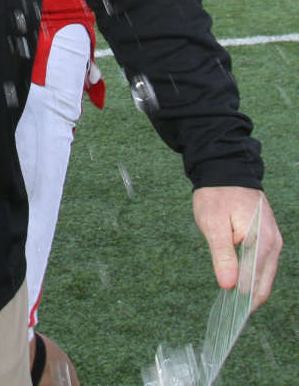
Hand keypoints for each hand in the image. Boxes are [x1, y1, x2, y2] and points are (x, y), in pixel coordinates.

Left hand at [192, 186, 281, 309]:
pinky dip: (253, 275)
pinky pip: (263, 263)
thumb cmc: (216, 195)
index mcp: (261, 241)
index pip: (255, 281)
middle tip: (230, 315)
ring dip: (251, 288)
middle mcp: (273, 244)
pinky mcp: (268, 239)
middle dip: (249, 299)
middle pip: (264, 282)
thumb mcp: (213, 223)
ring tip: (232, 303)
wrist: (225, 170)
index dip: (243, 301)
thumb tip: (228, 286)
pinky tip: (238, 283)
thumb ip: (222, 255)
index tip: (231, 316)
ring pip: (264, 274)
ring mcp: (273, 241)